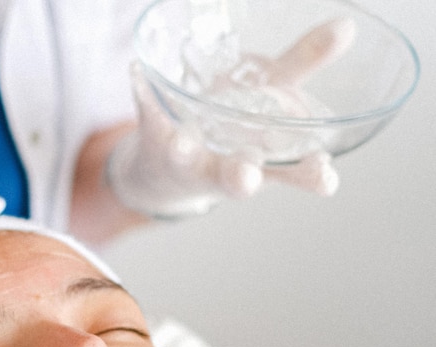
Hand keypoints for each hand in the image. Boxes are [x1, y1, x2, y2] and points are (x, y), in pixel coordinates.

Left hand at [108, 18, 354, 217]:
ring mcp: (187, 157)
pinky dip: (143, 91)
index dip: (309, 178)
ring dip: (185, 150)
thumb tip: (347, 27)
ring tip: (181, 143)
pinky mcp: (155, 138)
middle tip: (248, 174)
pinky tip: (138, 73)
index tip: (326, 179)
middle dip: (242, 177)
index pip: (292, 175)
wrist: (165, 169)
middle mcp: (223, 168)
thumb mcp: (269, 100)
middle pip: (236, 178)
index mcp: (260, 165)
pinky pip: (149, 113)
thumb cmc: (228, 133)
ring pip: (188, 158)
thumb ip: (302, 66)